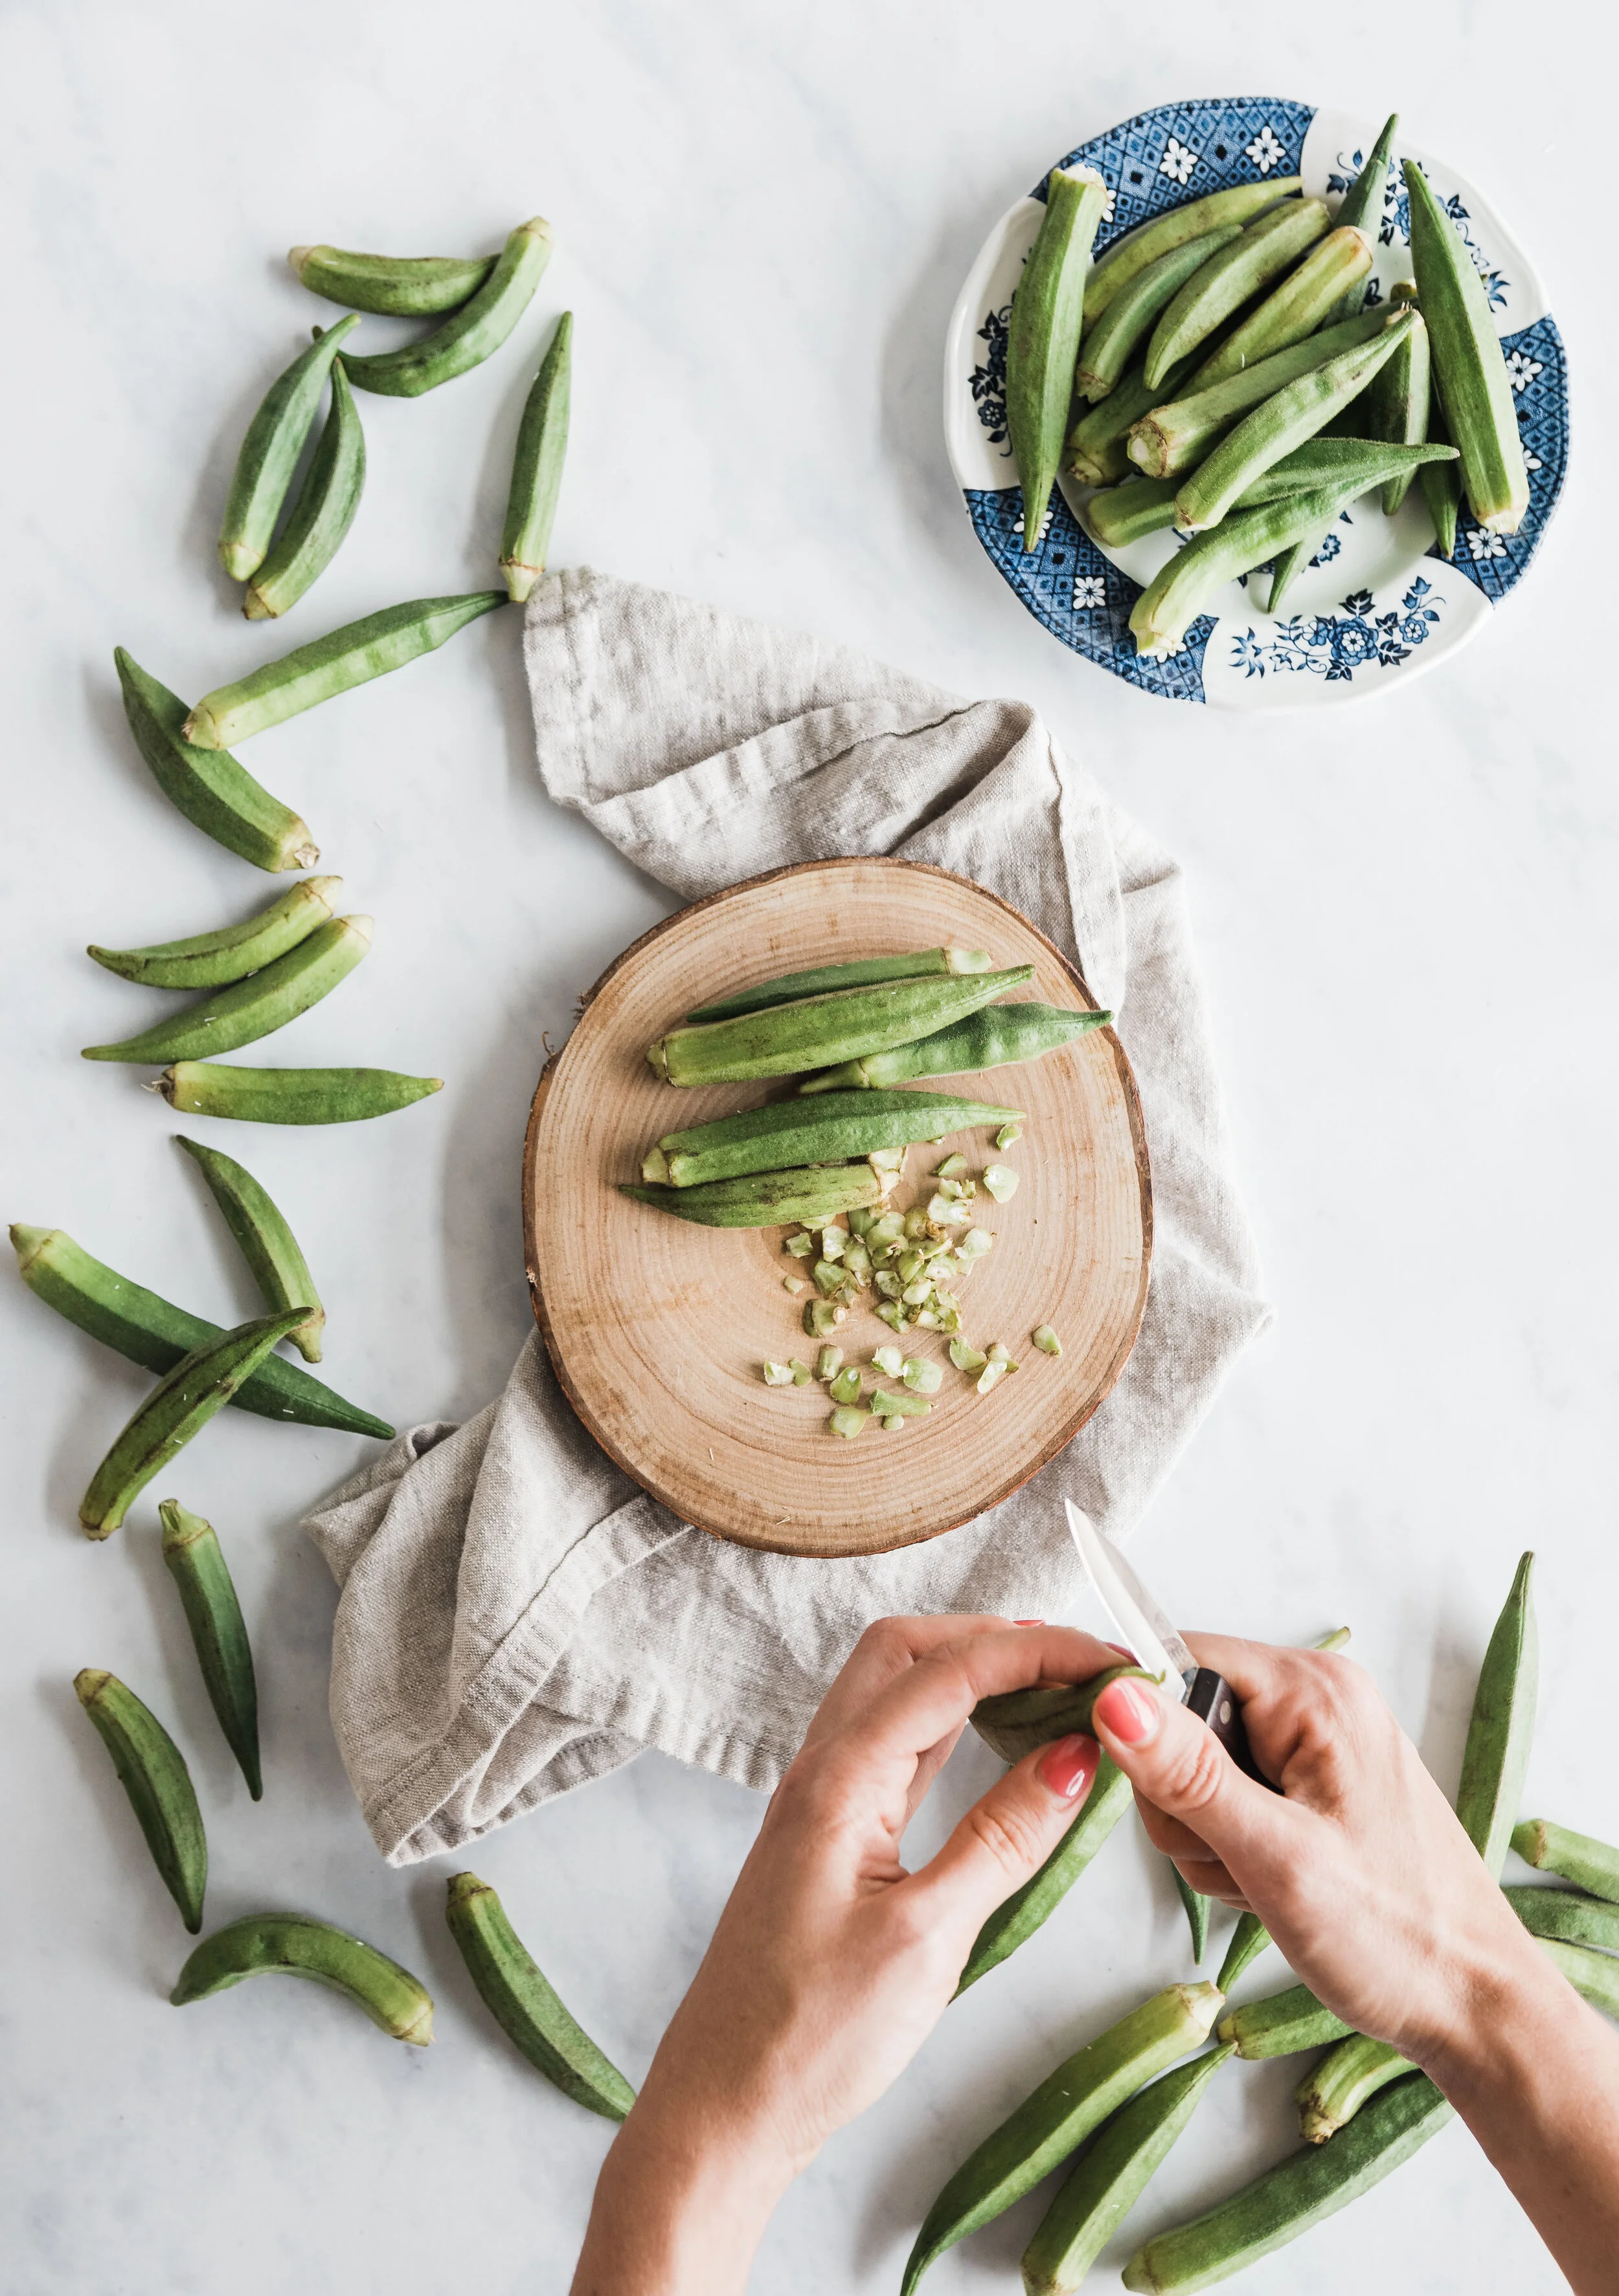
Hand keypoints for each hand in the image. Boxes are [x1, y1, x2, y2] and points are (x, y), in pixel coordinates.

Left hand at [570, 1614, 1117, 2295]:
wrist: (725, 2107)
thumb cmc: (811, 2038)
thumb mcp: (927, 1938)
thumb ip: (1003, 1838)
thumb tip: (1075, 1755)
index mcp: (836, 1780)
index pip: (949, 1671)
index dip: (1036, 1649)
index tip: (1109, 1657)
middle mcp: (819, 1770)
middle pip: (908, 1651)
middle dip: (996, 1636)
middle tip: (1079, 1661)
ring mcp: (820, 1800)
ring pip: (898, 1692)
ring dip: (973, 1673)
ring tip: (1055, 1689)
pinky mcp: (830, 1835)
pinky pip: (896, 1745)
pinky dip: (953, 1725)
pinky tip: (999, 1744)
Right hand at [1087, 1637, 1543, 2064]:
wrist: (1476, 2005)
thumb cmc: (1398, 1937)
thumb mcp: (1277, 1857)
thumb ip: (1189, 1773)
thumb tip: (1112, 1695)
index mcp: (1315, 1691)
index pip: (1179, 1657)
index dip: (1142, 1722)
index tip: (1158, 1796)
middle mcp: (1320, 1700)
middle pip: (1184, 1716)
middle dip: (1183, 1799)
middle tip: (1232, 1860)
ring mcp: (1320, 1745)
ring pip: (1200, 1764)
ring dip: (1207, 1833)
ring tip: (1261, 1880)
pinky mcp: (1317, 1786)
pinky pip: (1233, 1795)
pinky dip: (1233, 1845)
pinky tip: (1271, 1884)